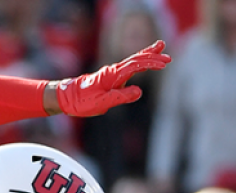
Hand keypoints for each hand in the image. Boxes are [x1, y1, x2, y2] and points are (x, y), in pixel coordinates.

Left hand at [55, 40, 170, 116]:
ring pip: (133, 60)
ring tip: (160, 47)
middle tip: (168, 57)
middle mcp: (113, 71)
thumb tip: (139, 92)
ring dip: (147, 55)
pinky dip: (138, 62)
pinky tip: (143, 61)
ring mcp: (112, 73)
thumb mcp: (102, 103)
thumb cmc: (82, 101)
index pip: (136, 65)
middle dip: (153, 57)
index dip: (151, 64)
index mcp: (113, 75)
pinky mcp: (110, 78)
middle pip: (136, 59)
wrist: (66, 98)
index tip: (164, 64)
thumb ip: (121, 97)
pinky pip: (127, 67)